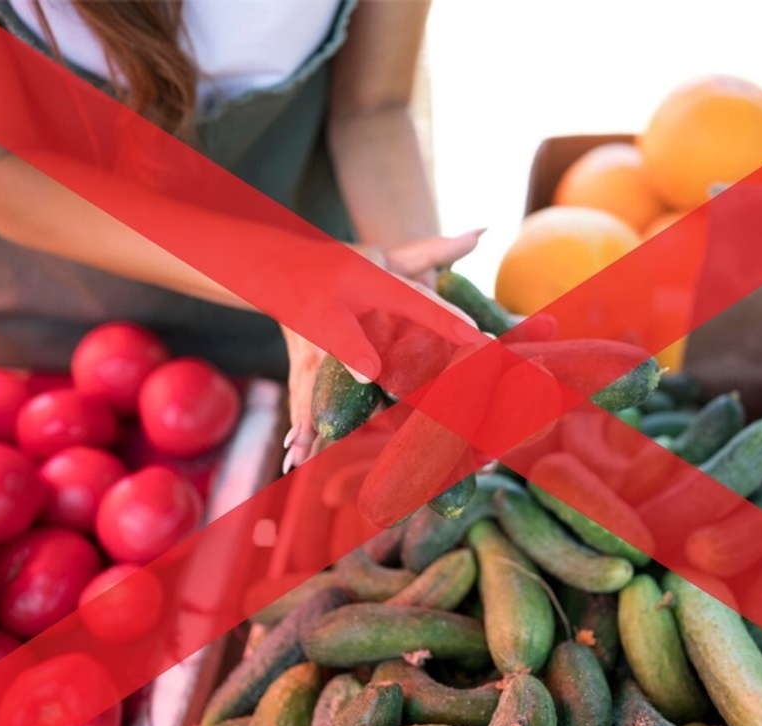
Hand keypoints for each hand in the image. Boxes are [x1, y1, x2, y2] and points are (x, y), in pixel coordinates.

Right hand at [281, 230, 484, 471]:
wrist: (279, 268)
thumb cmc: (347, 264)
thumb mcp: (387, 253)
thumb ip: (436, 249)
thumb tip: (483, 231)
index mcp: (363, 279)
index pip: (410, 298)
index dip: (442, 317)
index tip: (473, 334)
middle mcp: (333, 309)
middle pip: (343, 332)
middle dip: (352, 350)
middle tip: (367, 372)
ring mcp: (310, 341)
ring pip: (315, 375)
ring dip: (315, 407)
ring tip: (314, 439)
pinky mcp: (298, 366)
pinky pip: (301, 399)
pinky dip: (300, 427)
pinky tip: (296, 457)